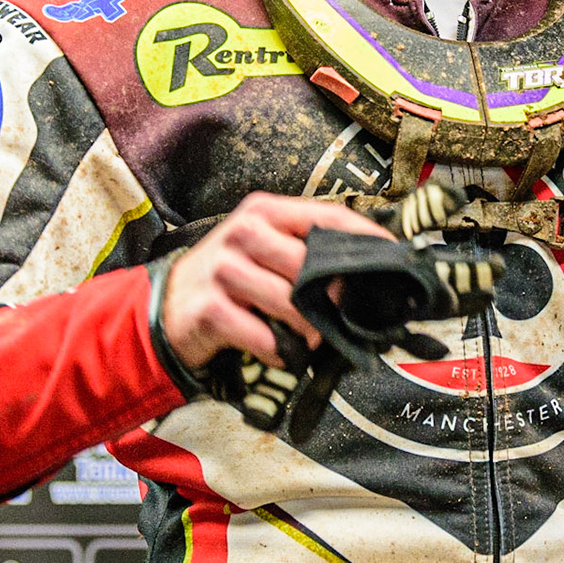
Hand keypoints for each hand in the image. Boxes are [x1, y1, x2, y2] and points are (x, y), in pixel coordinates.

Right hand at [160, 192, 392, 371]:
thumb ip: (306, 248)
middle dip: (333, 296)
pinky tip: (278, 350)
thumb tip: (366, 269)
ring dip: (309, 329)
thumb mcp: (263, 248)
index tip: (395, 254)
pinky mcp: (210, 310)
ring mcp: (224, 270)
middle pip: (311, 264)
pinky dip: (280, 351)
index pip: (327, 216)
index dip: (365, 237)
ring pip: (291, 303)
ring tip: (310, 337)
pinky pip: (265, 337)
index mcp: (264, 211)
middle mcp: (243, 233)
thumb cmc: (229, 277)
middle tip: (342, 315)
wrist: (168, 308)